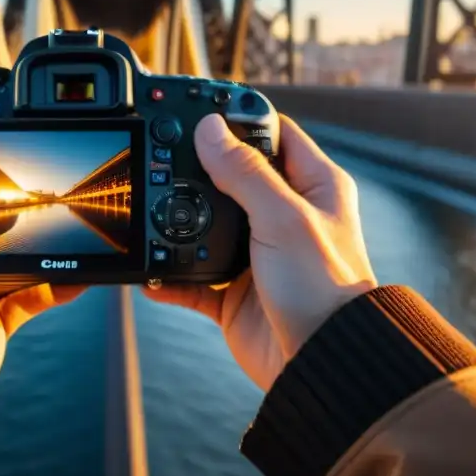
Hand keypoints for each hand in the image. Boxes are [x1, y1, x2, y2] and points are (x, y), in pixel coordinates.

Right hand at [142, 114, 375, 391]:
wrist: (322, 366)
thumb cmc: (325, 289)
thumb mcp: (284, 218)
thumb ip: (245, 172)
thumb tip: (209, 129)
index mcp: (314, 187)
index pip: (275, 134)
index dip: (240, 120)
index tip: (200, 109)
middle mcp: (288, 217)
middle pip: (235, 176)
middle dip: (200, 168)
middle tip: (162, 155)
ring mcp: (260, 255)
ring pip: (209, 226)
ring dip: (182, 222)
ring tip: (151, 209)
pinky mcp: (236, 294)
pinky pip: (193, 279)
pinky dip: (171, 276)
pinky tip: (152, 272)